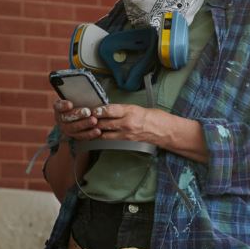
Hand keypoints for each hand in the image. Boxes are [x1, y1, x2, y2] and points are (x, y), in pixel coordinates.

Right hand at [54, 99, 101, 141]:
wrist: (80, 115)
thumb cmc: (79, 103)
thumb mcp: (77, 97)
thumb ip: (79, 95)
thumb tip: (86, 88)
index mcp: (59, 107)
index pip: (58, 106)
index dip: (63, 105)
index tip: (70, 104)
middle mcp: (60, 119)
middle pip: (66, 118)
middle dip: (78, 115)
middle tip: (88, 112)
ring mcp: (66, 129)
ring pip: (74, 128)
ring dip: (85, 124)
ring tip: (94, 121)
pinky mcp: (74, 136)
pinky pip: (81, 136)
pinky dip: (90, 134)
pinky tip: (98, 131)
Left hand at [94, 104, 208, 162]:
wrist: (164, 131)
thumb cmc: (155, 117)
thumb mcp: (138, 108)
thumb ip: (124, 109)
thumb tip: (109, 109)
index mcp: (130, 111)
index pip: (110, 110)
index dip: (99, 110)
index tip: (92, 109)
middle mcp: (126, 122)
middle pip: (105, 122)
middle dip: (93, 120)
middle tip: (85, 117)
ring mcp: (126, 133)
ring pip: (105, 132)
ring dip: (95, 129)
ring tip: (87, 126)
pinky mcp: (126, 140)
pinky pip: (110, 138)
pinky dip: (102, 136)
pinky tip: (96, 134)